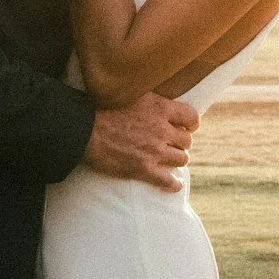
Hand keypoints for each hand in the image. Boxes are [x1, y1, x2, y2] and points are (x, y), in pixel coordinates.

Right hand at [83, 92, 198, 192]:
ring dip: (176, 159)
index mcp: (160, 109)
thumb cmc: (106, 109)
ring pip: (181, 159)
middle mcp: (161, 130)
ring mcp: (154, 151)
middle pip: (186, 141)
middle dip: (180, 143)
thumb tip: (165, 105)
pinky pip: (168, 181)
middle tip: (171, 144)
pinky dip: (173, 184)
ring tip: (169, 159)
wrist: (87, 130)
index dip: (191, 124)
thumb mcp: (134, 95)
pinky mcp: (144, 169)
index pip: (191, 117)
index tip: (187, 127)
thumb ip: (153, 101)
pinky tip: (173, 184)